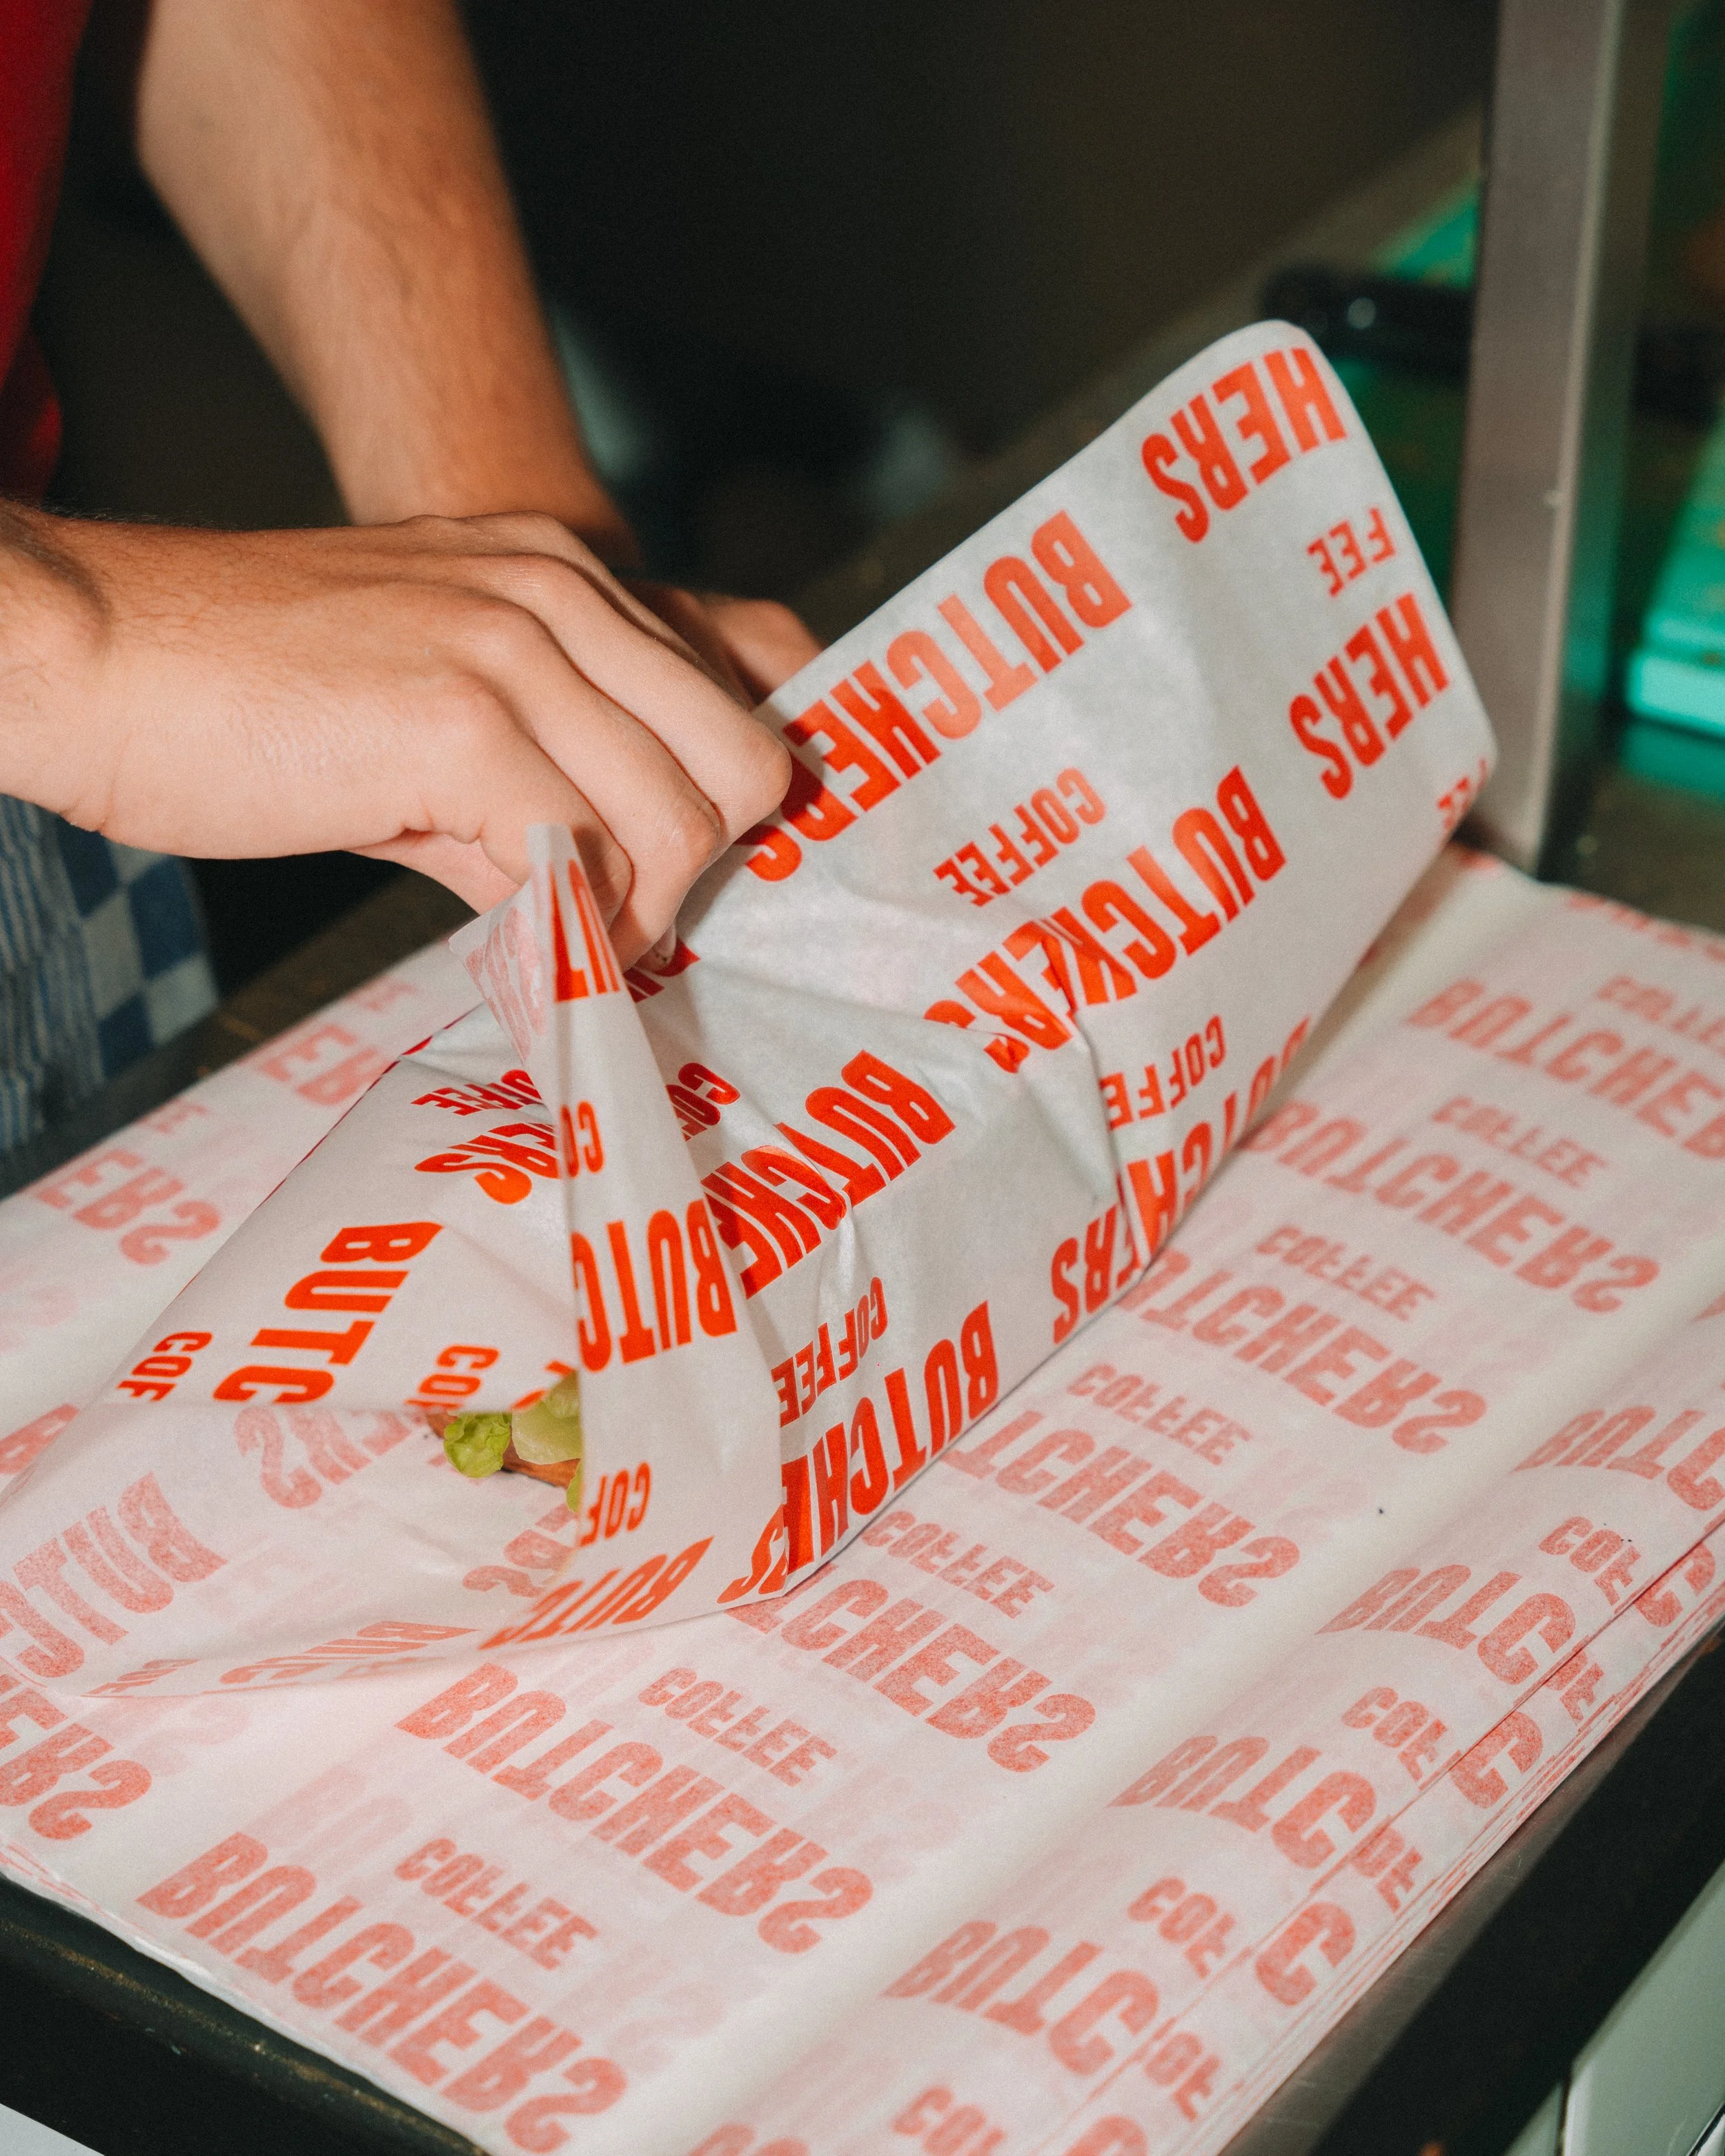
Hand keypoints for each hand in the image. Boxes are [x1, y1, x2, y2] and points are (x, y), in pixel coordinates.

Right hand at [0, 506, 818, 963]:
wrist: (92, 656)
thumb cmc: (241, 692)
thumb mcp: (426, 696)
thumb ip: (539, 765)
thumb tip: (614, 883)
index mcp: (561, 574)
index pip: (744, 678)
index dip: (729, 800)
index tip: (679, 871)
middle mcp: (560, 591)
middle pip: (745, 759)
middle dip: (701, 863)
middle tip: (623, 914)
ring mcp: (515, 649)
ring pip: (682, 817)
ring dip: (636, 909)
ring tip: (563, 935)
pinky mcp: (458, 721)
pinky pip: (583, 856)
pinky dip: (571, 928)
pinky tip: (522, 943)